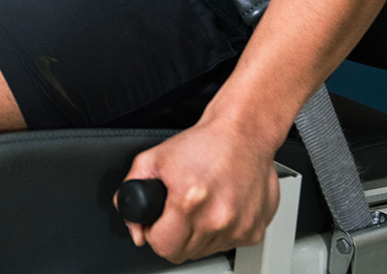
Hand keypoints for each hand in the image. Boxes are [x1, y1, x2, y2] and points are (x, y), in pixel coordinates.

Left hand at [122, 116, 279, 261]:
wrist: (244, 134)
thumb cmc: (203, 143)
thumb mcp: (154, 159)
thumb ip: (132, 190)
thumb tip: (135, 228)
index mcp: (189, 201)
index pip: (162, 246)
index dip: (154, 234)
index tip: (158, 223)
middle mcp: (217, 218)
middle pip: (183, 252)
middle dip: (174, 236)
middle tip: (178, 212)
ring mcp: (239, 227)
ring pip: (205, 251)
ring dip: (198, 234)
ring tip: (201, 206)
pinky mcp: (254, 231)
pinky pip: (227, 245)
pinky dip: (220, 232)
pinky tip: (219, 207)